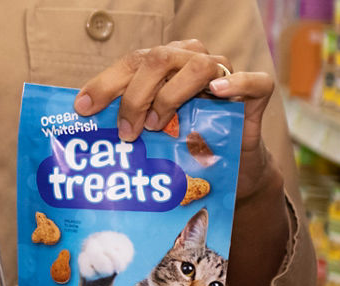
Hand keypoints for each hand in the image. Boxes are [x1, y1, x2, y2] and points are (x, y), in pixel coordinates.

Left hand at [73, 40, 274, 156]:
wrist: (231, 171)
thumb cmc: (185, 147)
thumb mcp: (150, 133)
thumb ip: (126, 121)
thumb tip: (82, 127)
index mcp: (166, 64)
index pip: (132, 62)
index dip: (106, 83)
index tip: (83, 108)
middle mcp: (194, 61)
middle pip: (160, 60)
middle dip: (136, 95)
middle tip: (126, 131)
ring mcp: (226, 74)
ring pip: (198, 66)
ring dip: (171, 94)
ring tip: (157, 125)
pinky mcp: (256, 94)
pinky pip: (253, 81)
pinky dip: (236, 82)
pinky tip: (217, 91)